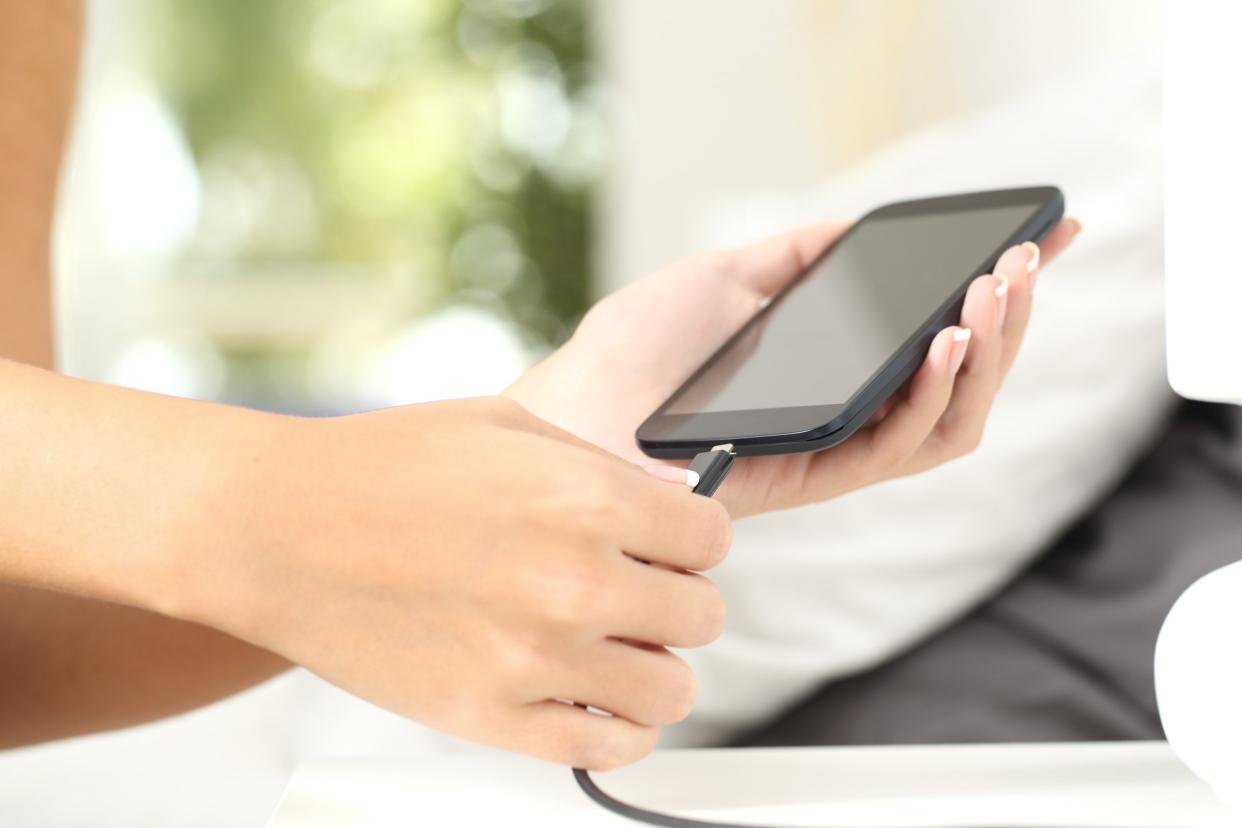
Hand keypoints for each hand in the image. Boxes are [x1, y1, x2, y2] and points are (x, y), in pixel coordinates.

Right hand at [168, 397, 730, 769]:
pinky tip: (590, 695)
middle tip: (631, 590)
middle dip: (674, 599)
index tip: (666, 545)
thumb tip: (674, 508)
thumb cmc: (381, 469)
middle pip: (703, 615)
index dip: (691, 539)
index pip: (712, 539)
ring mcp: (533, 656)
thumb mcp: (508, 426)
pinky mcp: (490, 717)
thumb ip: (605, 467)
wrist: (274, 529)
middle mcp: (571, 578)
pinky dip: (617, 728)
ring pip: (671, 689)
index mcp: (582, 496)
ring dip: (653, 666)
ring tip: (610, 644)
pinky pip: (608, 748)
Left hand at [507, 219, 1080, 516]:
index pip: (937, 339)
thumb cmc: (637, 349)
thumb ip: (793, 258)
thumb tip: (853, 228)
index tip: (1046, 239)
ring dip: (988, 354)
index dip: (998, 297)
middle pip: (960, 383)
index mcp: (834, 372)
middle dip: (1007, 320)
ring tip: (998, 288)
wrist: (576, 408)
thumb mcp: (722, 280)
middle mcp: (846, 417)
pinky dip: (933, 394)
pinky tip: (946, 338)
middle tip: (1026, 258)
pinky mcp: (814, 477)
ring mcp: (834, 451)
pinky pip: (899, 445)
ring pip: (949, 420)